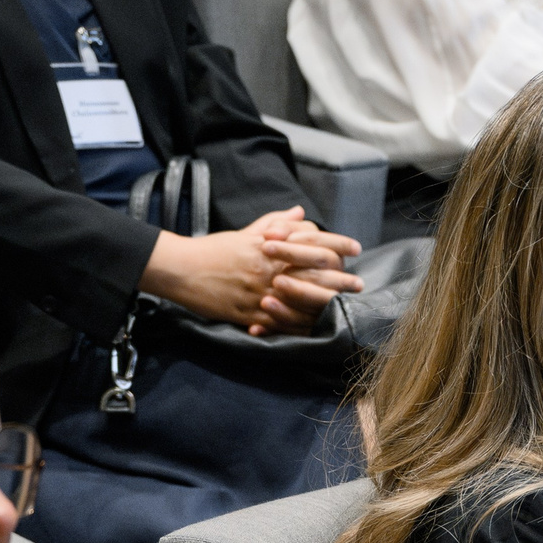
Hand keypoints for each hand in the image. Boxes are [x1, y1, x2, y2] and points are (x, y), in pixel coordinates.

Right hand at [141, 207, 363, 334]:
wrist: (182, 269)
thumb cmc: (216, 250)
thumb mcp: (247, 233)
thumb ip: (276, 223)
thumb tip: (300, 213)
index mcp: (270, 246)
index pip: (312, 242)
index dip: (337, 244)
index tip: (356, 248)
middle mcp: (269, 267)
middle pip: (314, 273)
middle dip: (341, 279)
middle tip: (360, 284)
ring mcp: (260, 292)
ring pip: (302, 301)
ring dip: (326, 305)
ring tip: (345, 308)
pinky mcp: (250, 313)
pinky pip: (280, 323)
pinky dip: (299, 326)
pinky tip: (317, 328)